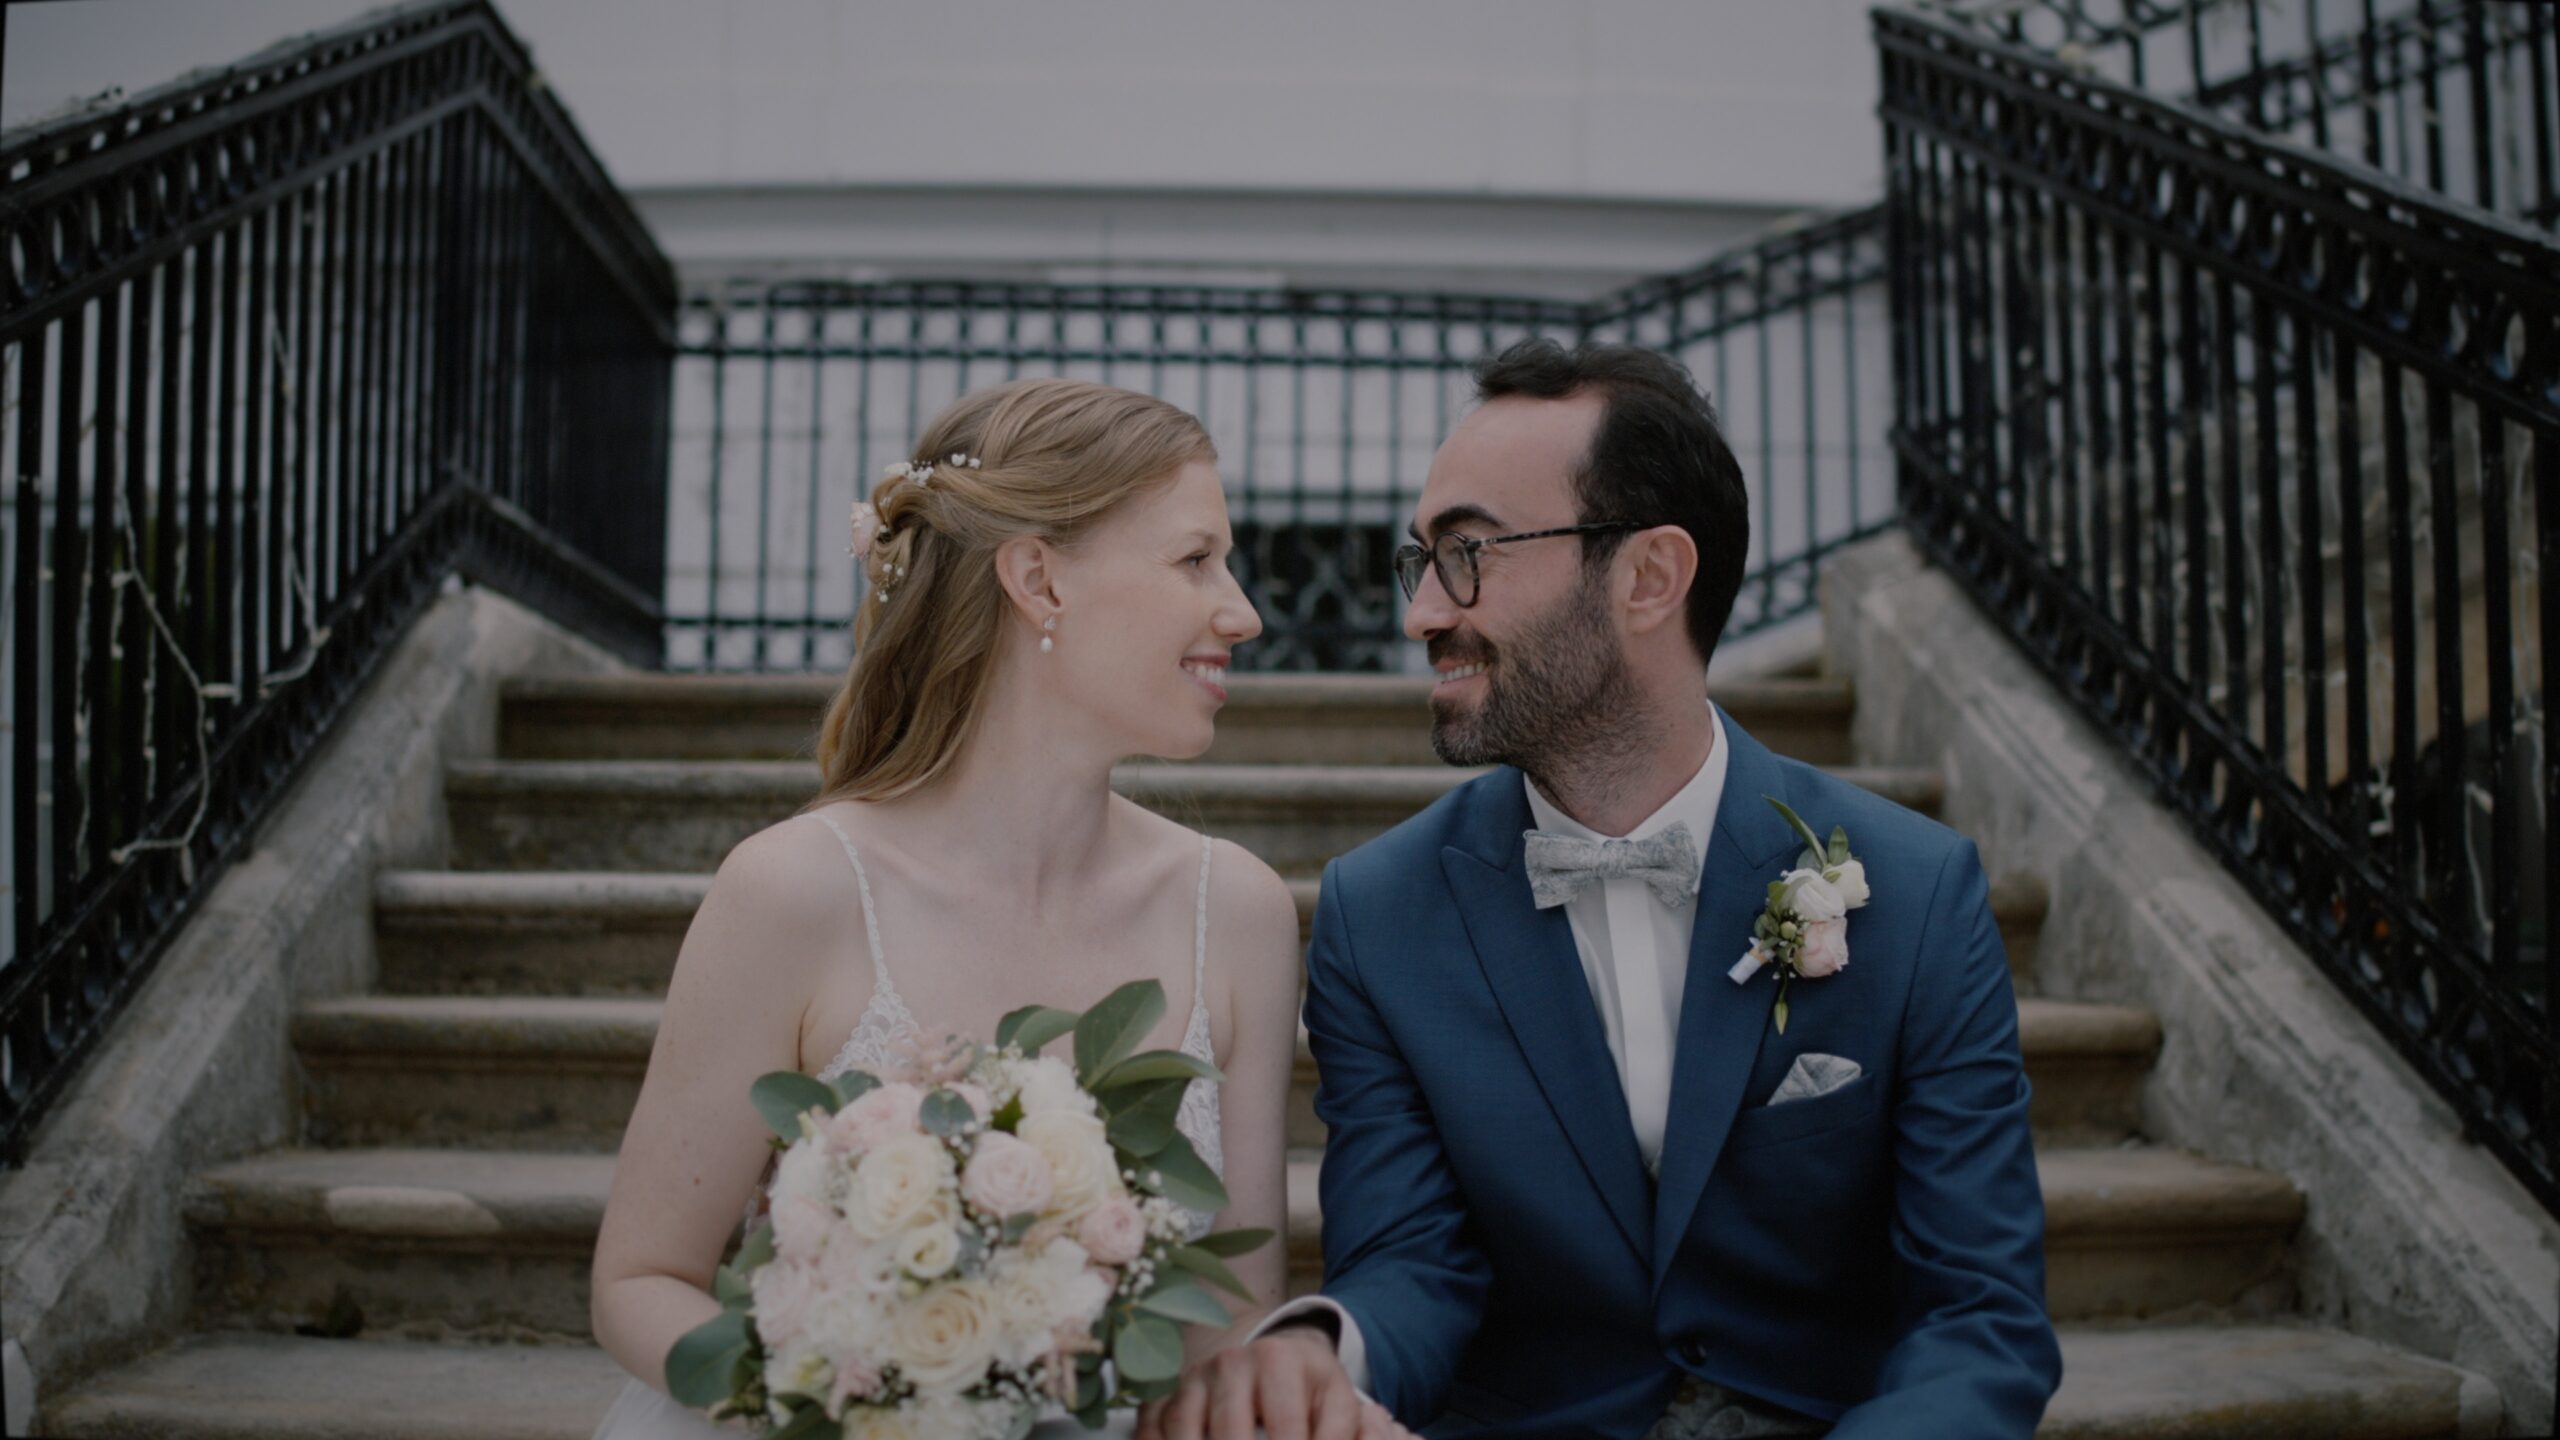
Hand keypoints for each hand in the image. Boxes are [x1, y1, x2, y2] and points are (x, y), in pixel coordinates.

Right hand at [1136, 1326, 1411, 1439]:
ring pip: (1186, 1431)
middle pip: (1230, 1434)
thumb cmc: (1311, 1390)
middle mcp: (1231, 1363)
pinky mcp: (1167, 1394)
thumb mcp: (1337, 1404)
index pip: (1286, 1428)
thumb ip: (1339, 1436)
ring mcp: (1194, 1379)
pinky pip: (1152, 1428)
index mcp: (1280, 1361)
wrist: (1278, 1356)